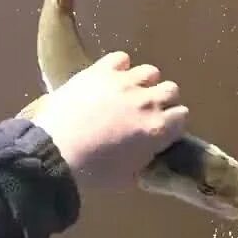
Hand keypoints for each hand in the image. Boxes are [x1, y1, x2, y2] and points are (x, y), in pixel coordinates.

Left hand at [27, 51, 187, 187]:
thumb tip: (148, 154)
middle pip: (171, 89)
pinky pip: (121, 59)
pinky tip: (110, 79)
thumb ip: (144, 162)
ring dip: (143, 82)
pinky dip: (118, 67)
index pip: (182, 115)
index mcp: (158, 129)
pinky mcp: (102, 71)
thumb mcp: (127, 178)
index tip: (160, 129)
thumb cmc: (92, 172)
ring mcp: (126, 82)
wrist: (54, 151)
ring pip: (150, 72)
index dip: (172, 123)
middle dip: (162, 100)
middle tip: (145, 111)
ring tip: (128, 93)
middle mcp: (148, 101)